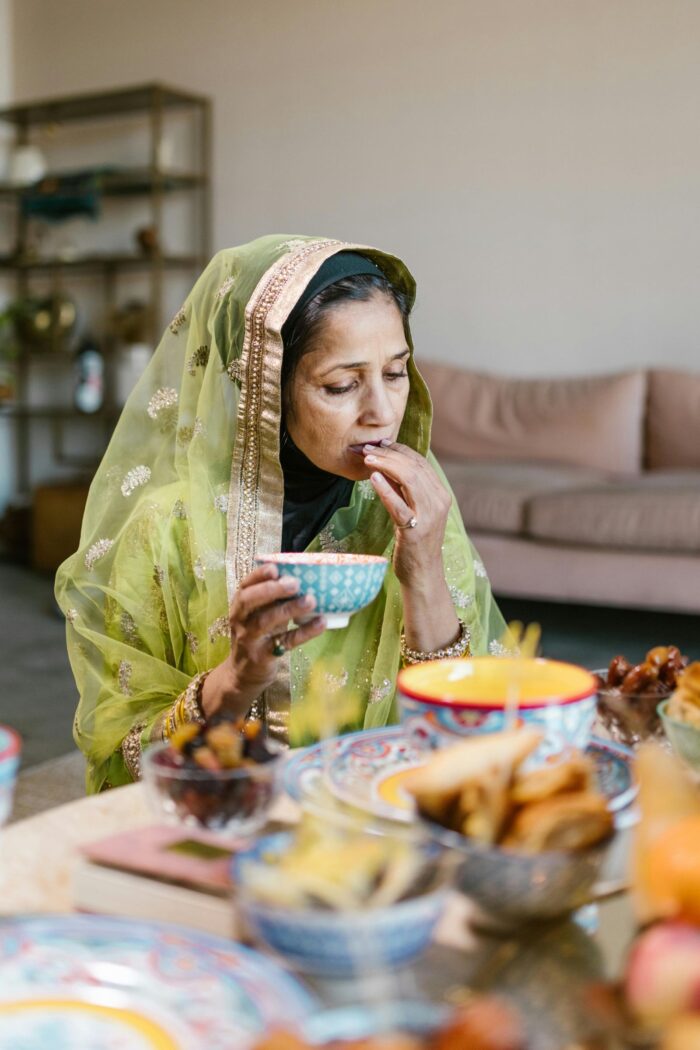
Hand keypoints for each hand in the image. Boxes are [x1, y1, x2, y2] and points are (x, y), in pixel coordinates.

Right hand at [202, 563, 324, 717]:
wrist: (243, 674)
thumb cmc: (258, 636)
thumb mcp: (258, 615)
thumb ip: (272, 599)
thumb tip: (305, 577)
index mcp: (240, 606)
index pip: (245, 586)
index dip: (259, 575)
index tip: (275, 567)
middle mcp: (241, 620)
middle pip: (249, 601)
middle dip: (271, 590)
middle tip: (294, 582)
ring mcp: (250, 639)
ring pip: (265, 621)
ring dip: (289, 609)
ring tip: (310, 600)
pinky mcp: (262, 657)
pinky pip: (284, 642)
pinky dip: (304, 633)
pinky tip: (320, 623)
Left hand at [364, 440, 450, 585]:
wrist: (423, 574)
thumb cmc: (416, 543)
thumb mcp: (415, 510)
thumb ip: (405, 490)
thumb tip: (386, 465)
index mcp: (441, 494)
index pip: (421, 463)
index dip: (400, 449)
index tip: (381, 443)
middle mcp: (438, 502)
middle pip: (414, 467)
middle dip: (389, 453)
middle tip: (368, 448)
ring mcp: (428, 516)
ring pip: (408, 480)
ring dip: (385, 465)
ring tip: (367, 458)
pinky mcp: (414, 531)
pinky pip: (398, 505)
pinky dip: (385, 489)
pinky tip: (373, 478)